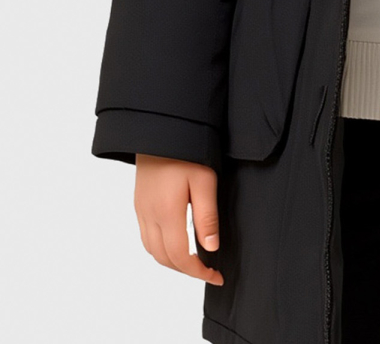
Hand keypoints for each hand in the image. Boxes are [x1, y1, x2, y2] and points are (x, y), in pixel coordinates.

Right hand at [134, 155, 224, 284]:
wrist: (160, 127)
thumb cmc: (186, 150)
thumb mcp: (204, 180)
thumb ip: (207, 217)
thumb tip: (210, 249)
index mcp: (167, 212)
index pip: (181, 256)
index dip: (199, 272)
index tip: (216, 276)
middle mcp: (149, 215)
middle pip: (165, 258)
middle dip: (187, 270)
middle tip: (208, 271)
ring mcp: (141, 210)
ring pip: (153, 251)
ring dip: (172, 262)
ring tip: (194, 260)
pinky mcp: (139, 203)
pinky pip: (146, 237)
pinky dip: (160, 249)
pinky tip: (175, 243)